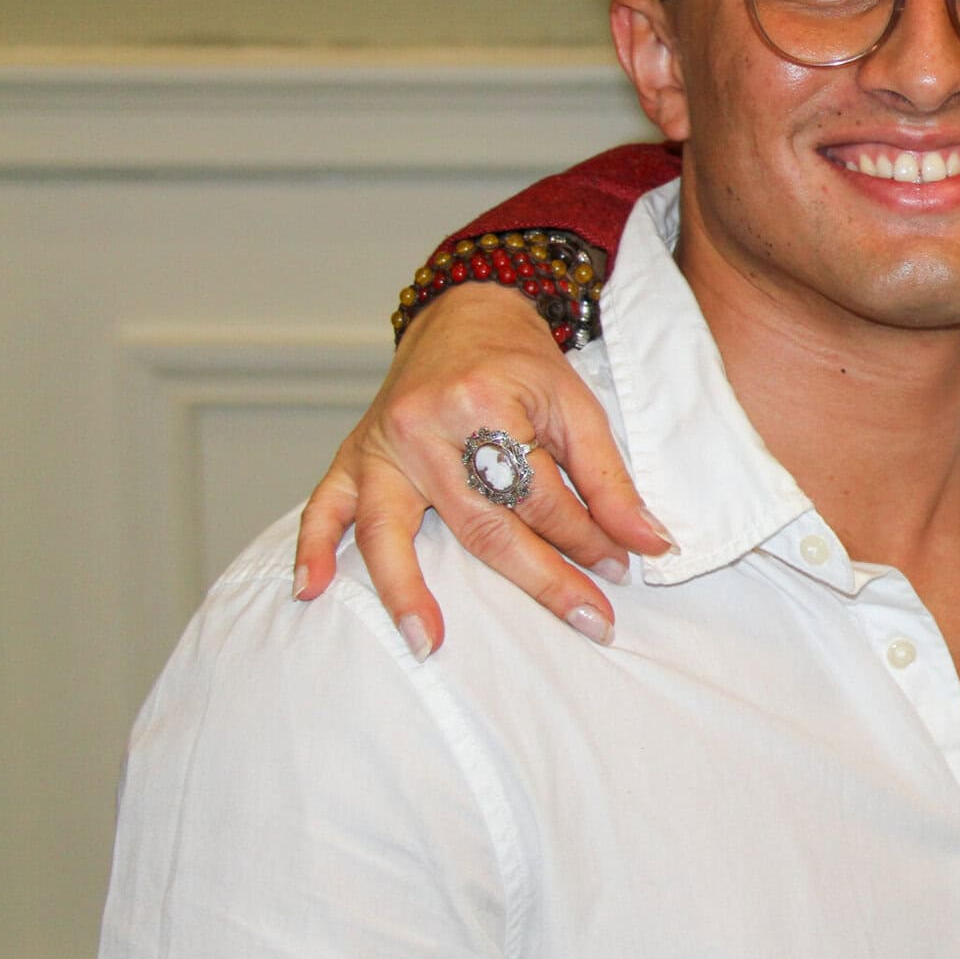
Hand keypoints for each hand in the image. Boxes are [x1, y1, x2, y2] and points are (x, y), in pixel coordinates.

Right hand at [293, 283, 673, 656]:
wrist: (466, 316)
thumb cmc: (522, 364)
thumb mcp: (578, 407)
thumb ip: (611, 479)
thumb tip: (650, 542)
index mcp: (481, 406)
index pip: (539, 496)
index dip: (587, 537)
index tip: (623, 568)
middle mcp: (422, 427)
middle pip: (480, 522)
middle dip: (539, 578)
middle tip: (589, 621)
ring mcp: (379, 445)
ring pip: (391, 528)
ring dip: (405, 590)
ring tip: (426, 642)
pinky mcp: (352, 454)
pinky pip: (323, 505)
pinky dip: (313, 546)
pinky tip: (309, 588)